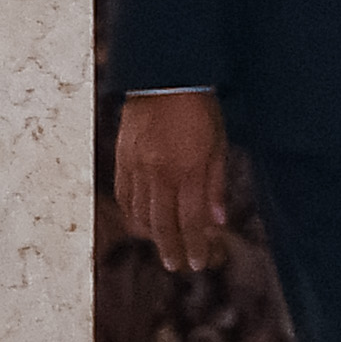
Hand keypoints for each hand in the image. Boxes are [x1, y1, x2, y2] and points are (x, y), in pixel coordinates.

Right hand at [112, 90, 231, 273]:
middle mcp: (159, 172)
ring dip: (152, 235)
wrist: (164, 76)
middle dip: (172, 249)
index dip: (194, 246)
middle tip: (178, 265)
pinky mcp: (122, 157)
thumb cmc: (198, 107)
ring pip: (140, 213)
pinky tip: (141, 222)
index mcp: (187, 169)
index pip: (190, 220)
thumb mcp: (218, 143)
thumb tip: (218, 221)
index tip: (198, 262)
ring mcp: (137, 165)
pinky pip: (124, 195)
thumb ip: (215, 184)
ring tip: (163, 247)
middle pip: (163, 223)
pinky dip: (132, 213)